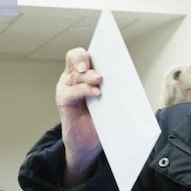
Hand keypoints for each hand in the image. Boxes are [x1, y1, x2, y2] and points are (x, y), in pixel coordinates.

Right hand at [55, 47, 103, 181]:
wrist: (88, 142)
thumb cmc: (102, 117)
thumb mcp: (112, 99)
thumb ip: (115, 87)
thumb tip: (128, 80)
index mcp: (86, 71)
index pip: (84, 53)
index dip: (92, 49)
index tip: (102, 48)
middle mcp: (74, 75)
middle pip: (76, 57)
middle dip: (85, 58)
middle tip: (97, 65)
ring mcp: (67, 86)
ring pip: (75, 74)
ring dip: (88, 76)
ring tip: (99, 80)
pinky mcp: (63, 100)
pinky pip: (71, 91)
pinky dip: (84, 90)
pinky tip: (96, 93)